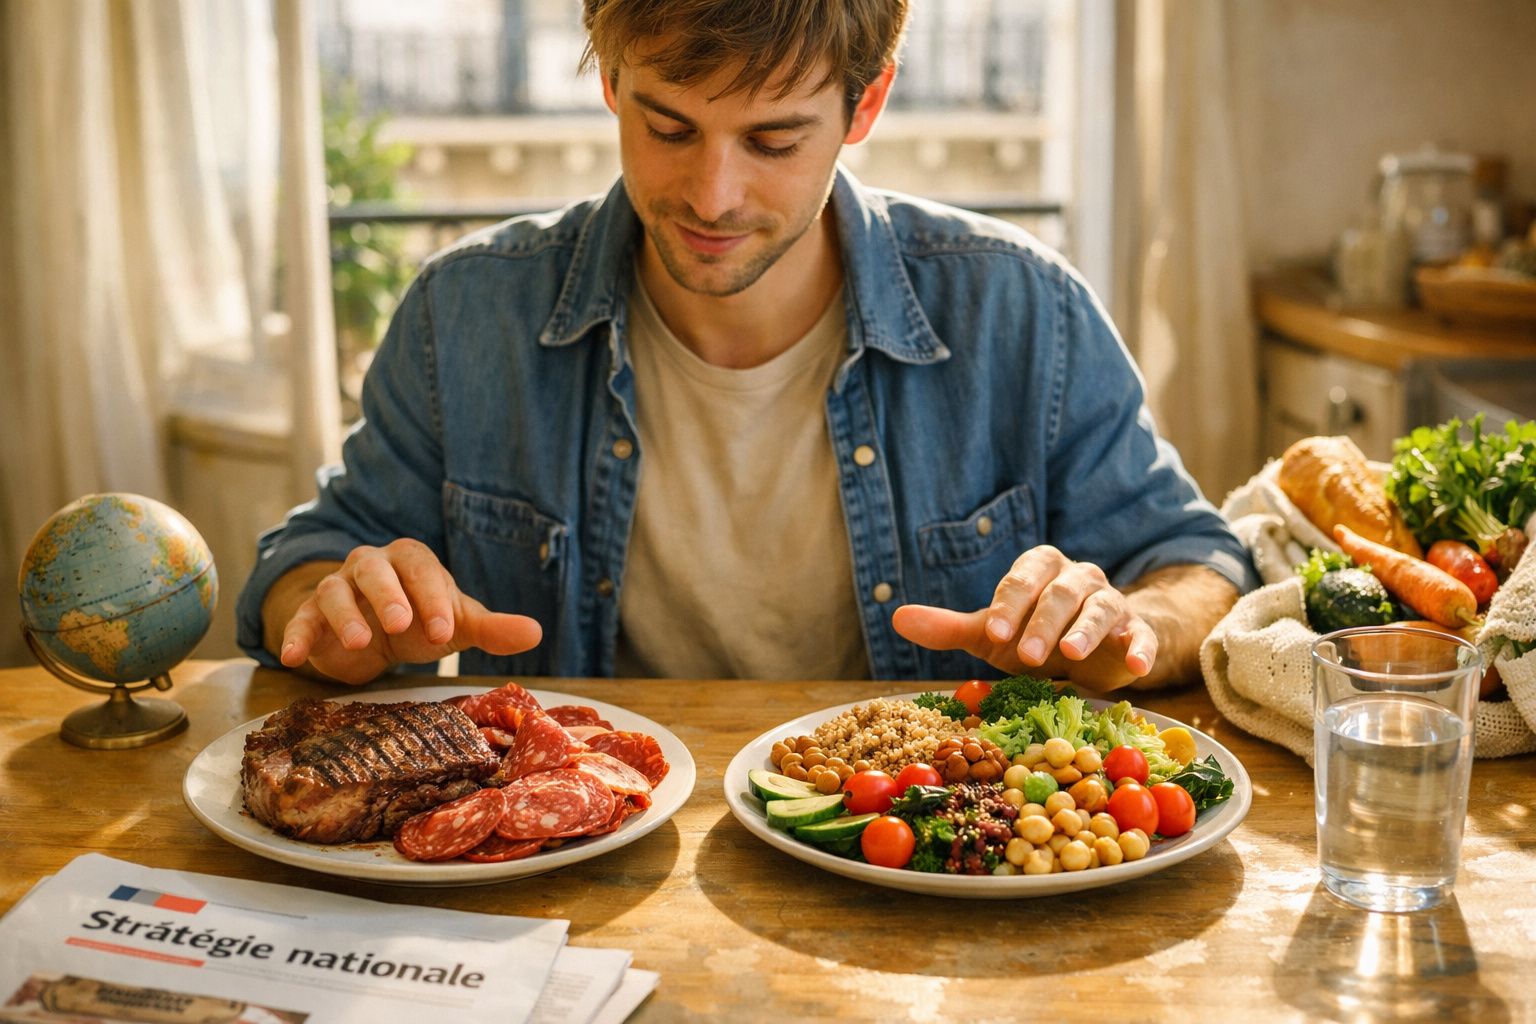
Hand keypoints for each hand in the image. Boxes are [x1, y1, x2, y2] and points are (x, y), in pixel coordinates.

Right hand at [270, 540, 541, 684]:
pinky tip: (293, 657)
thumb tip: (536, 633)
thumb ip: (492, 629)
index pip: (422, 571)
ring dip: (346, 616)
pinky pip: (302, 620)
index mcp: (411, 560)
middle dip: (388, 596)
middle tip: (400, 626)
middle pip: (374, 570)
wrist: (376, 634)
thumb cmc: (421, 621)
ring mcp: (338, 588)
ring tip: (362, 643)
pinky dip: (295, 635)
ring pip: (335, 591)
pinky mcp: (311, 616)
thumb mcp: (456, 624)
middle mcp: (371, 565)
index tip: (443, 631)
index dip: (432, 598)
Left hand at [891, 545, 1157, 689]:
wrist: (1093, 651)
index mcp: (1039, 570)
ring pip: (1100, 608)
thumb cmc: (1034, 637)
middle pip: (1059, 594)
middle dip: (1041, 623)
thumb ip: (950, 628)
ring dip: (1085, 630)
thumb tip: (896, 618)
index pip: (1021, 580)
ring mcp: (1111, 602)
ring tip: (1070, 655)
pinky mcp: (1137, 631)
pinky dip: (1140, 648)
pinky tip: (1135, 666)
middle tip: (1025, 655)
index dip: (1007, 605)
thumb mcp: (992, 634)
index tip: (992, 632)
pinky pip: (1141, 635)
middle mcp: (1077, 579)